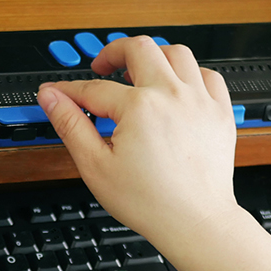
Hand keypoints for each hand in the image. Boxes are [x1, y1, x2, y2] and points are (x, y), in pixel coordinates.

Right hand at [37, 36, 242, 246]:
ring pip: (177, 53)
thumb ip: (71, 125)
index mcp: (139, 108)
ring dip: (154, 57)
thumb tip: (51, 97)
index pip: (93, 88)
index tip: (57, 92)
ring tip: (140, 73)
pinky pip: (208, 75)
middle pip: (139, 48)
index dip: (69, 90)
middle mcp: (172, 95)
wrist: (196, 222)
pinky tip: (177, 87)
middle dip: (114, 52)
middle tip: (102, 67)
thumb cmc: (151, 203)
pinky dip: (190, 74)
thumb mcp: (96, 167)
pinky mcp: (220, 112)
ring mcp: (200, 101)